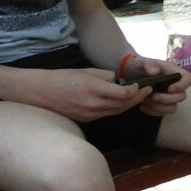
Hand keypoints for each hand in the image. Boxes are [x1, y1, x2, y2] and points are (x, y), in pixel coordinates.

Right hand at [32, 66, 148, 122]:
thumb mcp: (87, 71)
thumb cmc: (63, 78)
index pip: (123, 93)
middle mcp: (93, 104)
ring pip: (116, 111)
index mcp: (94, 88)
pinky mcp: (86, 119)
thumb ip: (106, 76)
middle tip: (147, 92)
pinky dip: (116, 109)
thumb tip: (118, 81)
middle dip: (137, 98)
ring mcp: (89, 114)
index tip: (142, 85)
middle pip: (123, 105)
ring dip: (129, 105)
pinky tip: (122, 103)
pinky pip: (106, 114)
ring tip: (138, 97)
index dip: (135, 90)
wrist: (42, 92)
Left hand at [115, 54, 190, 115]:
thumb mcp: (141, 61)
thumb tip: (156, 72)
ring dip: (159, 107)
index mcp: (173, 72)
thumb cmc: (138, 65)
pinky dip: (152, 111)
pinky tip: (143, 105)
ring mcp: (168, 96)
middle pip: (181, 97)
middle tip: (153, 96)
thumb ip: (149, 64)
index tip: (170, 88)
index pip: (189, 79)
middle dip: (167, 99)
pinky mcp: (161, 105)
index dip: (183, 85)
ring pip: (173, 108)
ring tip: (146, 101)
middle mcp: (174, 85)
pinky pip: (162, 113)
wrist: (129, 74)